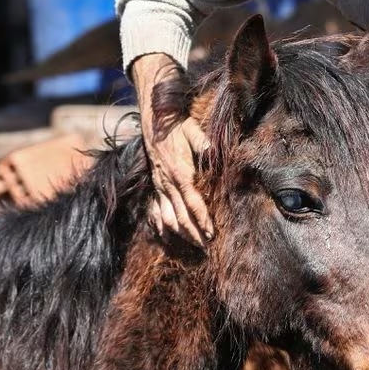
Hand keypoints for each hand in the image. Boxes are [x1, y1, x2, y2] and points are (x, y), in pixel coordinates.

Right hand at [130, 53, 214, 246]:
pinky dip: (161, 226)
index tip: (212, 234)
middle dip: (194, 233)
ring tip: (193, 245)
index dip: (203, 220)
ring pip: (168, 217)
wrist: (154, 122)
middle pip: (181, 216)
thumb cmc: (178, 126)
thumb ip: (203, 144)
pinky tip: (168, 236)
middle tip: (207, 247)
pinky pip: (156, 211)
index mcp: (180, 173)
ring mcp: (159, 187)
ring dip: (180, 233)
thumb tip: (213, 152)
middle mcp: (168, 184)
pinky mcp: (155, 186)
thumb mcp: (192, 130)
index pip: (193, 203)